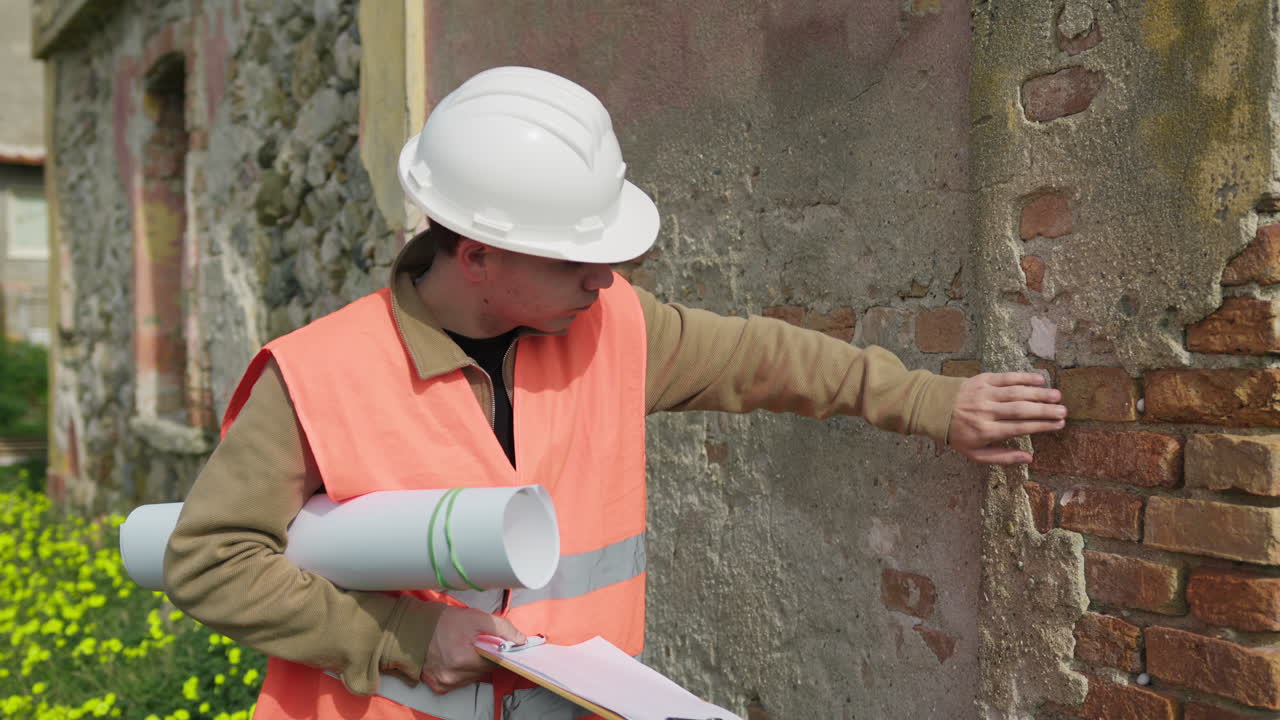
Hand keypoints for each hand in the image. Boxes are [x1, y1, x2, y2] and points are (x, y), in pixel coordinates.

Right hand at [421, 606, 524, 693]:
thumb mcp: (476, 618)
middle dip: (484, 657)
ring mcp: (444, 683)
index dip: (497, 652)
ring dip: (473, 665)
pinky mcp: (438, 686)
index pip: (495, 663)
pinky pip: (459, 681)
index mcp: (462, 660)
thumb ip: (502, 628)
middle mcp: (452, 676)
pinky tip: (455, 658)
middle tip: (475, 643)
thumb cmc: (443, 621)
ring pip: (472, 677)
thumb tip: (521, 640)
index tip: (495, 644)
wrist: (413, 628)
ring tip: (463, 649)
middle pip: (484, 671)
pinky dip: (461, 671)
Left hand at [947, 372, 1066, 464]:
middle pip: (1020, 410)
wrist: (932, 408)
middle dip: (1044, 411)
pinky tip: (1040, 378)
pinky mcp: (982, 380)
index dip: (1041, 426)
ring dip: (1038, 394)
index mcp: (985, 431)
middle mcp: (986, 412)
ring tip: (1057, 396)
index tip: (1058, 425)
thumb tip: (1029, 459)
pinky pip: (1006, 377)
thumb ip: (1002, 457)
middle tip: (1063, 411)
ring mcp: (984, 394)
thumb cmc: (958, 434)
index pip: (1019, 428)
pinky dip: (1023, 377)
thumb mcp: (975, 454)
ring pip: (1016, 393)